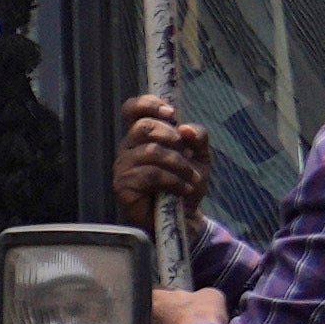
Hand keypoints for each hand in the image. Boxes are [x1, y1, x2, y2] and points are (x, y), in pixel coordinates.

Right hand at [111, 92, 213, 219]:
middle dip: (170, 136)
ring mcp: (123, 168)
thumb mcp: (201, 157)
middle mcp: (128, 149)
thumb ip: (198, 137)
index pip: (132, 109)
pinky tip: (183, 189)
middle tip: (186, 153)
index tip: (172, 114)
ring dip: (178, 163)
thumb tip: (186, 128)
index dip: (148, 104)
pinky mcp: (124, 187)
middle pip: (142, 126)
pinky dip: (173, 180)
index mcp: (142, 136)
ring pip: (151, 151)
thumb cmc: (186, 184)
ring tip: (190, 178)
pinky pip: (150, 174)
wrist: (185, 219)